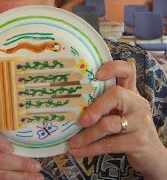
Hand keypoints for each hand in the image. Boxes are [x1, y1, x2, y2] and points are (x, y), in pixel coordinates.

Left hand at [69, 60, 166, 178]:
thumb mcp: (120, 112)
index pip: (127, 71)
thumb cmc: (129, 129)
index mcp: (131, 93)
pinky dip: (90, 148)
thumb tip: (72, 100)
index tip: (96, 75)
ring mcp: (140, 122)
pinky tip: (77, 150)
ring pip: (108, 124)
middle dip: (95, 107)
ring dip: (86, 135)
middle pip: (116, 95)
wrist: (153, 156)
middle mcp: (138, 103)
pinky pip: (109, 144)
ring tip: (72, 142)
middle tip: (81, 120)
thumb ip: (104, 103)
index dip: (112, 68)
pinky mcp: (138, 142)